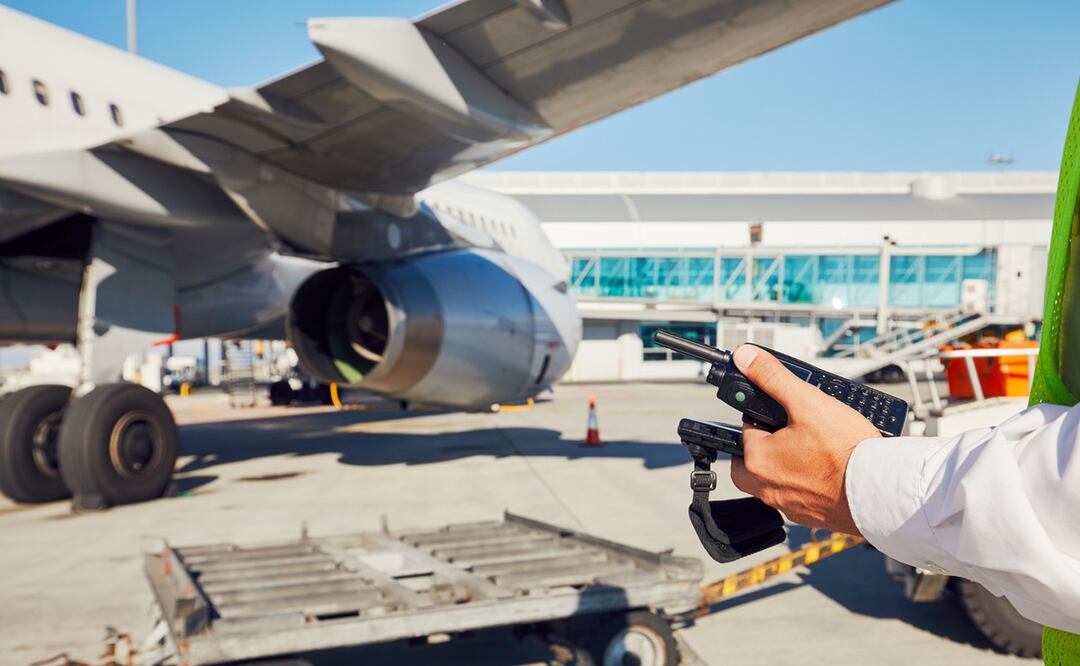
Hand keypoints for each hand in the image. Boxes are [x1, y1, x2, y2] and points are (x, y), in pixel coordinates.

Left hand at [729, 345, 879, 533]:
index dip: (767, 412)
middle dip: (770, 440)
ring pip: (777, 476)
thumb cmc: (845, 451)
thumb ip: (773, 378)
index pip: (749, 426)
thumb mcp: (807, 402)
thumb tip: (745, 358)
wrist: (881, 492)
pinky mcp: (810, 515)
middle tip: (796, 429)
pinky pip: (800, 494)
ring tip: (817, 446)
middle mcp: (766, 488)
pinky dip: (809, 481)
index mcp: (757, 461)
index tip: (785, 409)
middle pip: (756, 455)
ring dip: (789, 461)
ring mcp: (788, 504)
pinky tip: (829, 468)